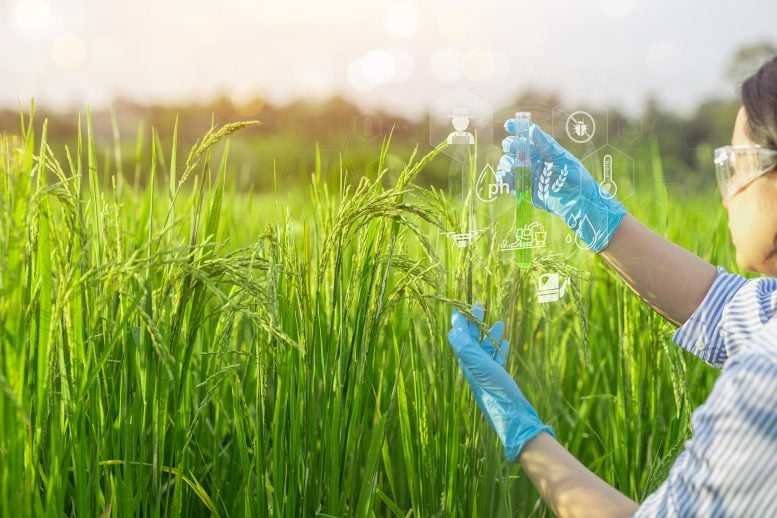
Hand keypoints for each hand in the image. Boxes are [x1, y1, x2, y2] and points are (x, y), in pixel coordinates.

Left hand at [447, 303, 553, 461]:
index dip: (461, 320)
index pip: (460, 335)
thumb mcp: (477, 364)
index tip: (462, 305)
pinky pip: (497, 359)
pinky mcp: (498, 379)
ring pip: (485, 348)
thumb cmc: (495, 389)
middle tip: (481, 306)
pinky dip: (500, 348)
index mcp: (466, 361)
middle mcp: (473, 366)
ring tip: (498, 323)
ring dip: (489, 334)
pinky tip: (506, 342)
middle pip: (471, 339)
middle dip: (475, 322)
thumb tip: (453, 327)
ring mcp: (486, 374)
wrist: (513, 417)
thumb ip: (464, 345)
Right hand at [496, 121, 626, 252]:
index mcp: (544, 151)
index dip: (517, 128)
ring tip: (512, 166)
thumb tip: (533, 129)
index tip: (508, 125)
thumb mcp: (563, 159)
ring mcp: (528, 175)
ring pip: (509, 164)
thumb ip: (547, 146)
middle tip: (512, 149)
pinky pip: (509, 182)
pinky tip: (506, 177)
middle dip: (511, 146)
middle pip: (514, 148)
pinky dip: (504, 179)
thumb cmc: (576, 178)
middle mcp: (534, 161)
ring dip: (506, 163)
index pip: (528, 135)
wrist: (579, 204)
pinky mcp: (524, 190)